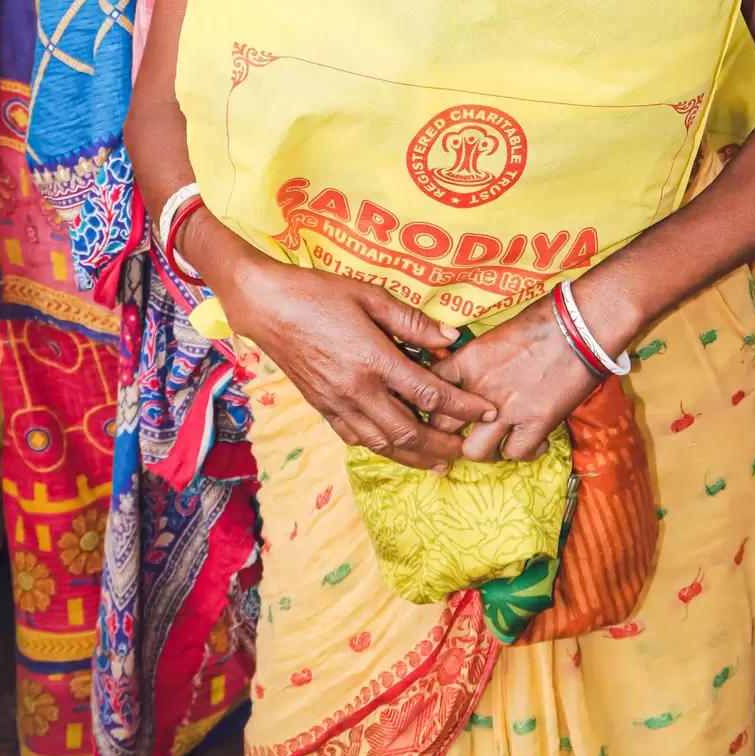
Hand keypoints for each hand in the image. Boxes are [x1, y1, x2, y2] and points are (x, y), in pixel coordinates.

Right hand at [221, 251, 497, 471]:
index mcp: (374, 360)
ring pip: (383, 443)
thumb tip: (450, 337)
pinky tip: (396, 448)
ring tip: (439, 462)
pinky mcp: (323, 408)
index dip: (462, 406)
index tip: (486, 409)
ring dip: (415, 456)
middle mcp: (357, 390)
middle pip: (409, 430)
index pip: (429, 393)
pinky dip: (381, 448)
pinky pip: (357, 439)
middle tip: (467, 448)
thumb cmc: (319, 293)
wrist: (268, 307)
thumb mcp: (370, 295)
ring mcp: (337, 404)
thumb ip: (412, 321)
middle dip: (442, 444)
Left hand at [431, 296, 602, 462]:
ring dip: (485, 449)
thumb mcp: (497, 333)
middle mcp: (481, 388)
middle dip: (450, 433)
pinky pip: (516, 454)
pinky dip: (526, 452)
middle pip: (443, 426)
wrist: (581, 325)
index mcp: (468, 361)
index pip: (431, 387)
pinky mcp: (536, 423)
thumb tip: (469, 372)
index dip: (432, 401)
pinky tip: (536, 442)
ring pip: (475, 451)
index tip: (440, 406)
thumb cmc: (543, 320)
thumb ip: (477, 359)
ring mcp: (507, 409)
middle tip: (465, 432)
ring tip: (498, 442)